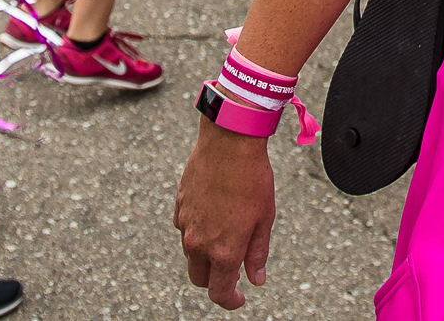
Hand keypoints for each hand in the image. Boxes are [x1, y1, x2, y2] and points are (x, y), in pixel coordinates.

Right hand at [175, 122, 275, 309]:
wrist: (229, 142)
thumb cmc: (252, 179)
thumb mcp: (264, 219)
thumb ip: (257, 254)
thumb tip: (256, 279)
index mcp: (223, 251)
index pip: (219, 292)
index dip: (230, 301)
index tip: (239, 298)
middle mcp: (199, 243)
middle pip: (200, 279)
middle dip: (214, 281)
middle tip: (233, 270)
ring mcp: (186, 224)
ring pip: (191, 253)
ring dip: (205, 254)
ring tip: (227, 234)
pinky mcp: (179, 206)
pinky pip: (185, 228)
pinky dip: (197, 230)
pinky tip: (213, 214)